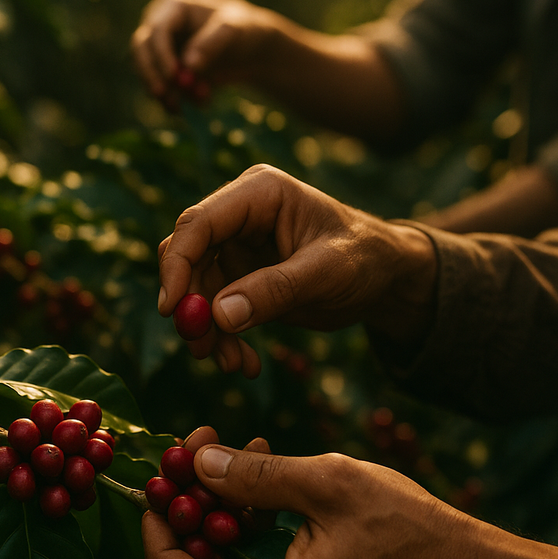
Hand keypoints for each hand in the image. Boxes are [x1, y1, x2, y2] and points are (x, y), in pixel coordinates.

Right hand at [130, 0, 284, 99]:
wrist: (251, 50)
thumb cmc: (244, 30)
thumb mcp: (234, 31)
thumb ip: (211, 44)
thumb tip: (188, 65)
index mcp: (174, 6)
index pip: (157, 30)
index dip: (161, 54)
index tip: (174, 76)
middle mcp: (160, 25)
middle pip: (140, 49)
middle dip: (150, 74)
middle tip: (162, 96)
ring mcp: (159, 49)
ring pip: (146, 72)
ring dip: (166, 92)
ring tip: (198, 102)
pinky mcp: (164, 72)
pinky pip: (159, 89)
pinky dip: (175, 101)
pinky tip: (200, 104)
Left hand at [142, 433, 557, 558]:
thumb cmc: (407, 527)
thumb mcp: (328, 482)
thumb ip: (255, 475)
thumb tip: (197, 462)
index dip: (157, 534)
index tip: (158, 484)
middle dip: (181, 524)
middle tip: (187, 469)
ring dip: (213, 522)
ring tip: (229, 458)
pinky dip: (243, 536)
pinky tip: (263, 483)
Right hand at [157, 164, 436, 376]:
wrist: (386, 277)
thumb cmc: (367, 258)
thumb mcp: (328, 273)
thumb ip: (276, 290)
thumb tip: (219, 315)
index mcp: (259, 193)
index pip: (199, 223)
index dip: (177, 264)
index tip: (172, 310)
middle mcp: (240, 215)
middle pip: (188, 256)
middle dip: (191, 306)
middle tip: (202, 349)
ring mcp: (236, 246)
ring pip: (196, 290)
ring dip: (208, 332)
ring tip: (233, 365)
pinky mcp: (240, 277)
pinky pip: (215, 310)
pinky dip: (224, 339)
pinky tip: (246, 364)